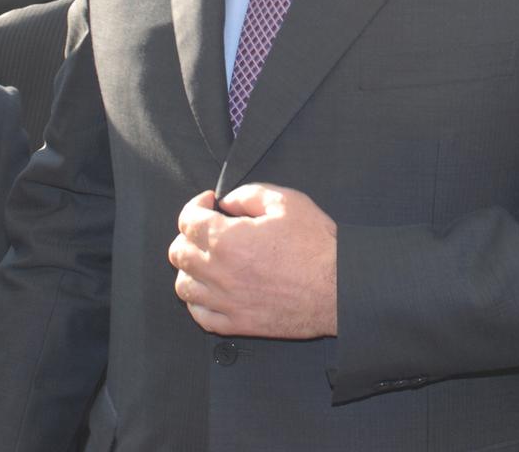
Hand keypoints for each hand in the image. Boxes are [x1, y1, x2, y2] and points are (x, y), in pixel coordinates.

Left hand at [168, 184, 337, 338]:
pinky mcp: (238, 324)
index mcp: (227, 239)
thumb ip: (249, 194)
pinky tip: (212, 290)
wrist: (340, 288)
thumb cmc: (317, 246)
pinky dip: (199, 302)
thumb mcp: (287, 202)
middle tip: (207, 230)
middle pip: (179, 252)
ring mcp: (226, 302)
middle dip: (189, 235)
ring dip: (190, 269)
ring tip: (207, 260)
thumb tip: (227, 202)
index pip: (188, 220)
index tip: (210, 204)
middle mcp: (219, 272)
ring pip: (183, 286)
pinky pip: (200, 316)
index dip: (196, 206)